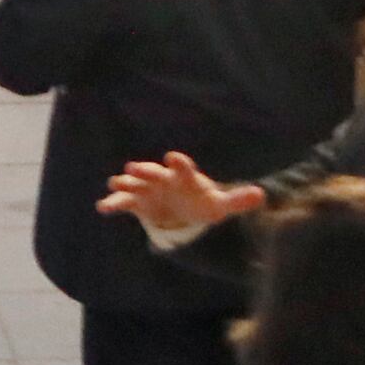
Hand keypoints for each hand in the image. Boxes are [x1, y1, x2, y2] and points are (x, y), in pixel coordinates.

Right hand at [98, 150, 265, 235]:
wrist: (181, 208)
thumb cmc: (201, 202)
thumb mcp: (219, 205)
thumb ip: (236, 200)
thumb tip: (261, 194)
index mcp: (184, 177)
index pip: (183, 168)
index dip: (179, 163)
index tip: (173, 157)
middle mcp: (163, 179)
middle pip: (153, 172)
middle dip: (144, 170)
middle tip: (134, 167)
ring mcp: (147, 189)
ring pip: (134, 184)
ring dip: (125, 183)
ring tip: (115, 183)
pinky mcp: (137, 202)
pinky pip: (123, 202)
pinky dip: (113, 203)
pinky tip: (102, 207)